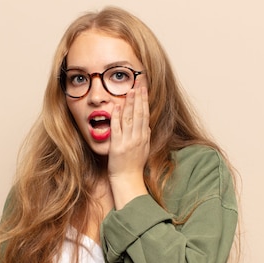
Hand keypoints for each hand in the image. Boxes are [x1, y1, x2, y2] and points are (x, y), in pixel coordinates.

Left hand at [108, 85, 150, 208]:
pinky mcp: (117, 146)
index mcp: (144, 137)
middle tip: (138, 83)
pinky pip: (117, 129)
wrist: (127, 179)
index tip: (143, 88)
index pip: (145, 114)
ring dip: (129, 104)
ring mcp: (128, 141)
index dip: (144, 100)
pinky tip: (116, 107)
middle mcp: (137, 137)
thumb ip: (145, 136)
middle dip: (139, 97)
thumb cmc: (134, 165)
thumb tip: (147, 126)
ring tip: (129, 91)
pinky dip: (117, 117)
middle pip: (139, 113)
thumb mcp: (144, 149)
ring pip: (129, 119)